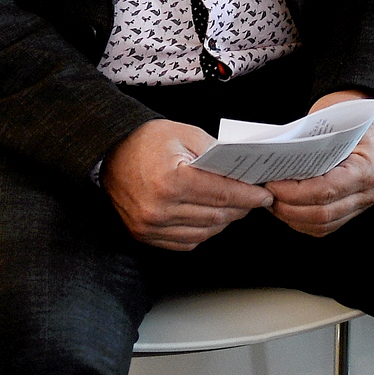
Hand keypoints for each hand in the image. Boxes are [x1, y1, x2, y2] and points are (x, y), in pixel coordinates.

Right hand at [103, 118, 273, 250]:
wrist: (109, 156)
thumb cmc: (145, 142)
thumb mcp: (184, 133)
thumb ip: (215, 152)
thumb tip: (241, 169)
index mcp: (170, 181)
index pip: (221, 194)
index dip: (248, 196)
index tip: (264, 195)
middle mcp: (159, 209)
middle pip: (216, 215)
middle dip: (242, 208)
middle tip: (256, 199)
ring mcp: (150, 227)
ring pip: (204, 231)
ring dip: (225, 220)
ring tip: (237, 207)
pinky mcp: (145, 236)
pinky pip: (186, 241)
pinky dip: (205, 231)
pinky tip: (214, 218)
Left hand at [266, 91, 373, 236]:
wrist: (368, 121)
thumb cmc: (348, 117)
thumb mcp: (332, 122)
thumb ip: (309, 145)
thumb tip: (275, 163)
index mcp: (368, 168)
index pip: (326, 190)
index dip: (294, 192)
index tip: (271, 184)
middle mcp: (370, 191)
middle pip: (321, 213)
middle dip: (287, 206)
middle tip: (265, 193)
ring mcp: (362, 204)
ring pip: (320, 225)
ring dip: (291, 216)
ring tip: (271, 199)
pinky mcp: (351, 212)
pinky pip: (322, 227)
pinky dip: (300, 220)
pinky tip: (285, 206)